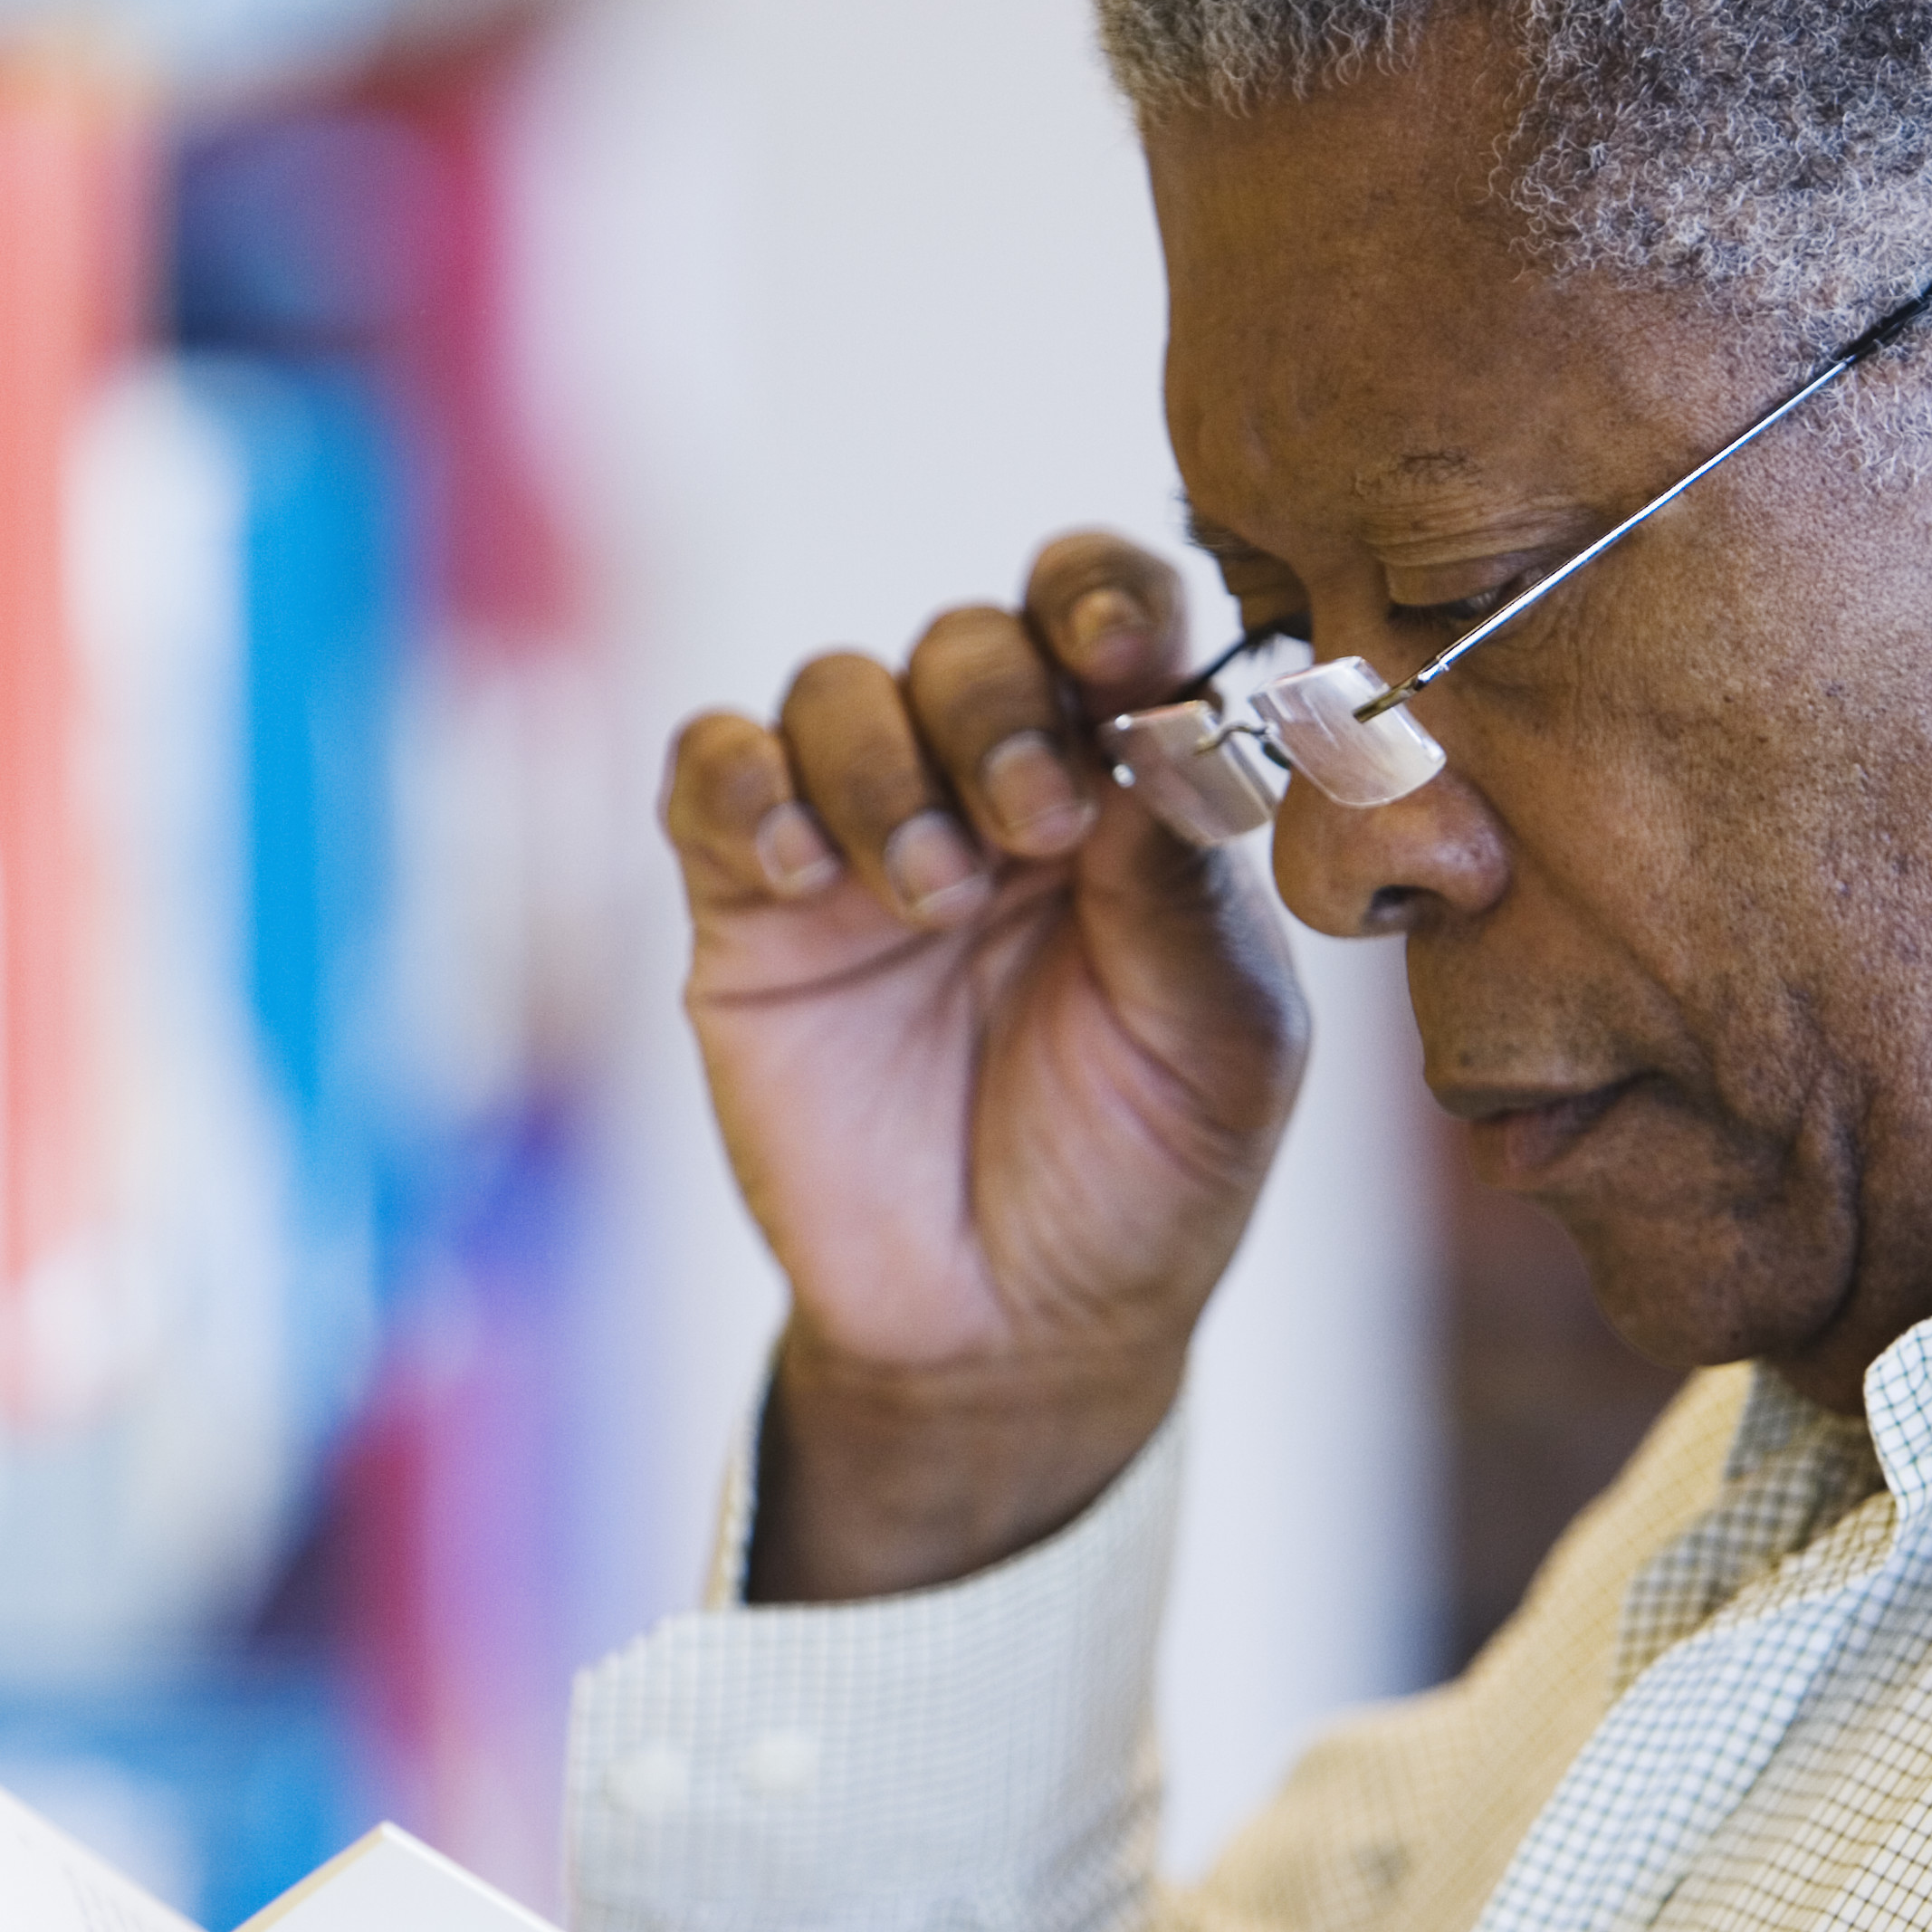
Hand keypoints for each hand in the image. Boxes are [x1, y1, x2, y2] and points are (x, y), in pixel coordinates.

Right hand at [659, 532, 1307, 1599]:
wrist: (1009, 1331)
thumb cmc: (1143, 1171)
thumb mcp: (1221, 1041)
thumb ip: (1189, 887)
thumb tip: (1163, 731)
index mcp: (1128, 790)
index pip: (1107, 622)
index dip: (1107, 600)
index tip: (1125, 647)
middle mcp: (991, 786)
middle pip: (968, 639)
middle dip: (998, 706)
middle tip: (1037, 825)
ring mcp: (862, 840)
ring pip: (836, 689)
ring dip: (884, 767)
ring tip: (932, 896)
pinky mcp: (748, 907)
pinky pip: (710, 772)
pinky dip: (743, 784)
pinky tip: (799, 868)